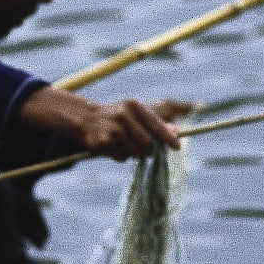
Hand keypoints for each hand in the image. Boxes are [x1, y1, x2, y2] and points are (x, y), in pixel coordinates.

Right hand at [17, 88, 196, 159]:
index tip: (177, 147)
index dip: (168, 137)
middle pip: (147, 143)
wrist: (86, 118)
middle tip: (146, 150)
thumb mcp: (135, 114)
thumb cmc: (118, 117)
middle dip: (149, 150)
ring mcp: (111, 130)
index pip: (155, 124)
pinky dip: (121, 156)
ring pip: (135, 153)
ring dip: (134, 153)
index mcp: (133, 105)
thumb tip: (176, 133)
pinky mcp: (102, 143)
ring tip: (125, 144)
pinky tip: (113, 146)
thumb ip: (155, 123)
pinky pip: (121, 158)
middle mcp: (122, 116)